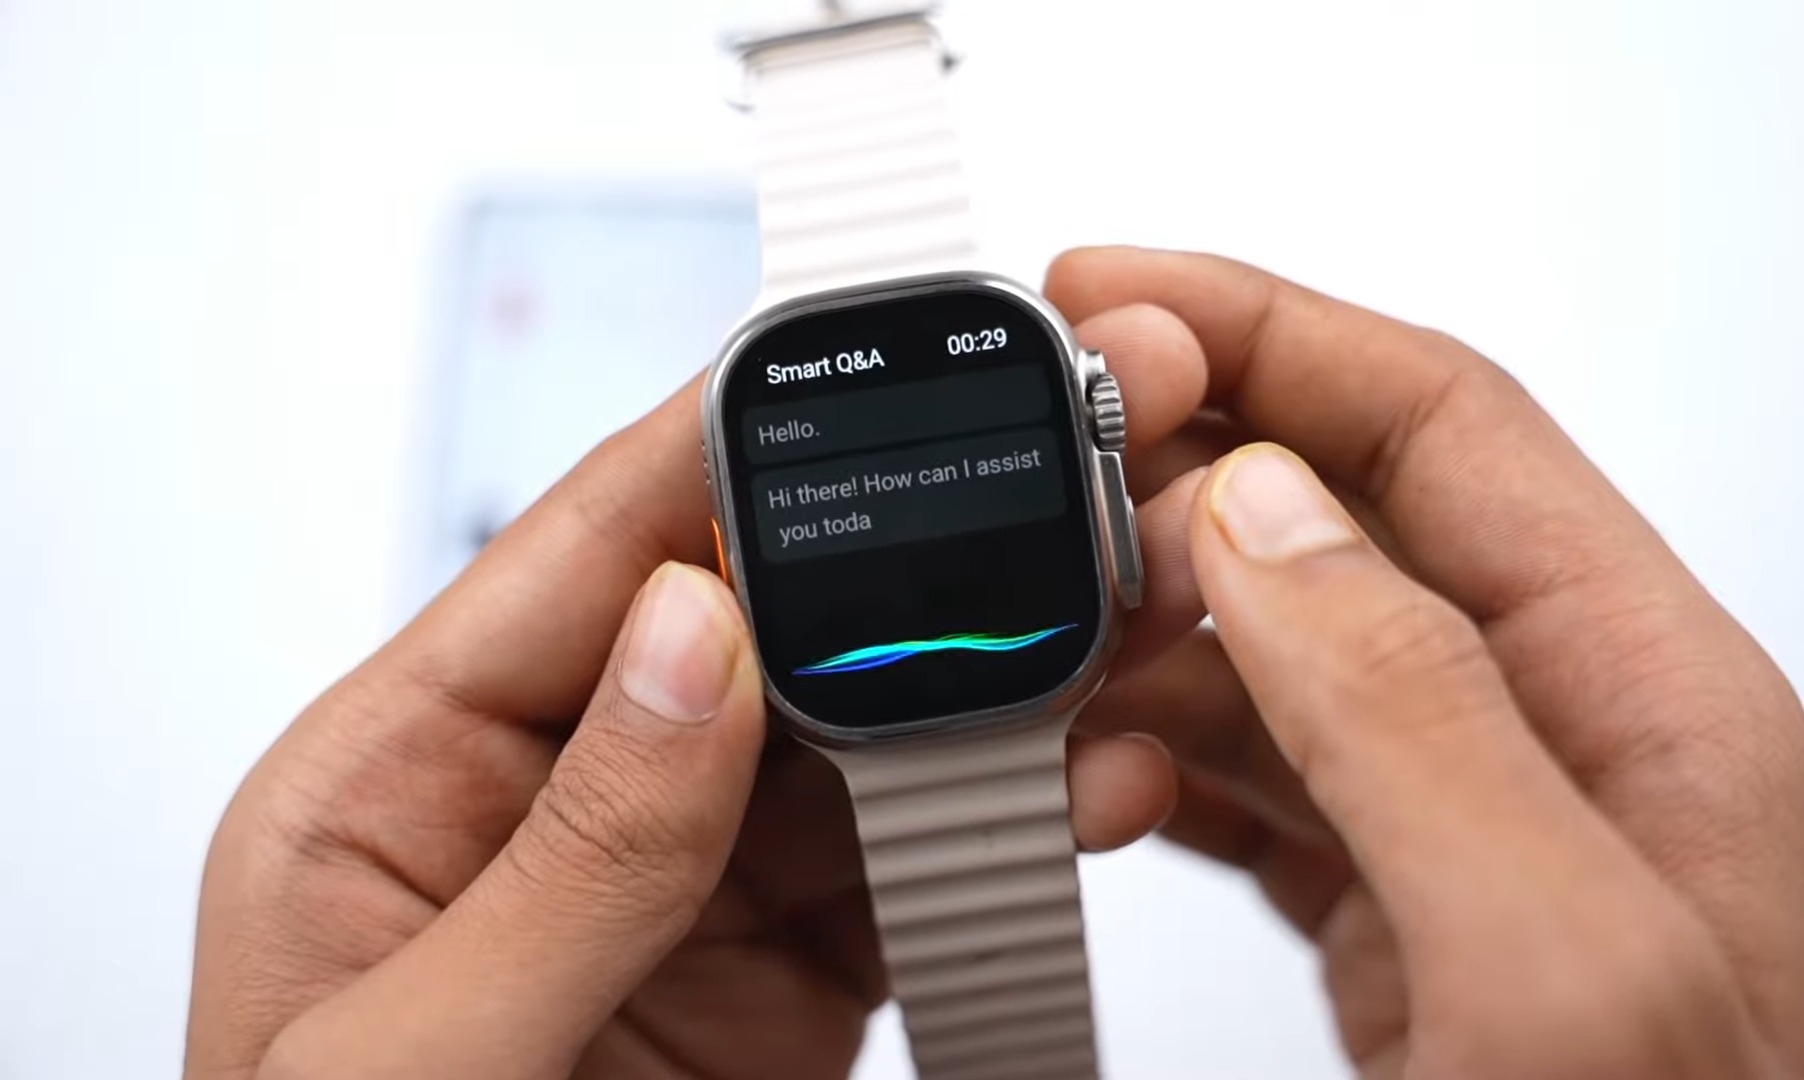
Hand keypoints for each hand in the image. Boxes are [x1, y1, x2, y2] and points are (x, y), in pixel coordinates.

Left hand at [183, 303, 1214, 1079]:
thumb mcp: (415, 1068)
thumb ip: (564, 857)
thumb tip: (694, 630)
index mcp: (401, 778)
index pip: (582, 561)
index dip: (726, 454)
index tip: (867, 374)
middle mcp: (551, 802)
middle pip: (757, 629)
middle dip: (915, 557)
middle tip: (1055, 491)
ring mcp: (681, 884)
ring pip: (863, 736)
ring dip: (998, 679)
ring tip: (1124, 623)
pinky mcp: (784, 968)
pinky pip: (913, 862)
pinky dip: (1016, 816)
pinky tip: (1093, 777)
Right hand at [1049, 248, 1803, 1078]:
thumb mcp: (1554, 977)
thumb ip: (1415, 715)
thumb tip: (1268, 519)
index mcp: (1643, 699)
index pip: (1445, 424)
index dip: (1269, 331)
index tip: (1108, 298)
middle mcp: (1559, 737)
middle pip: (1337, 517)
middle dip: (1163, 483)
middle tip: (1017, 498)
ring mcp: (1469, 824)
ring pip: (1269, 642)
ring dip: (1131, 635)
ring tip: (1023, 674)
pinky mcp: (1394, 909)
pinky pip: (1246, 772)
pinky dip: (1146, 755)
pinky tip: (1084, 786)